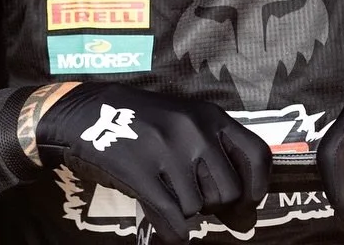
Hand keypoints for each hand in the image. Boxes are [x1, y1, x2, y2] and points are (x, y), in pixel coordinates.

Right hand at [32, 82, 270, 244]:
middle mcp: (193, 129)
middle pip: (227, 192)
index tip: (245, 202)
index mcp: (209, 115)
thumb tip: (245, 219)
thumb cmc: (141, 121)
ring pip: (198, 208)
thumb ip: (216, 158)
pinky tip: (172, 234)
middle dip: (214, 205)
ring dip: (187, 212)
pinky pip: (172, 218)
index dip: (257, 187)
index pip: (257, 155)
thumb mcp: (184, 122)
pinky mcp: (140, 171)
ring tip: (170, 195)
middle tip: (195, 197)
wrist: (86, 111)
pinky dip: (176, 234)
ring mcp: (166, 150)